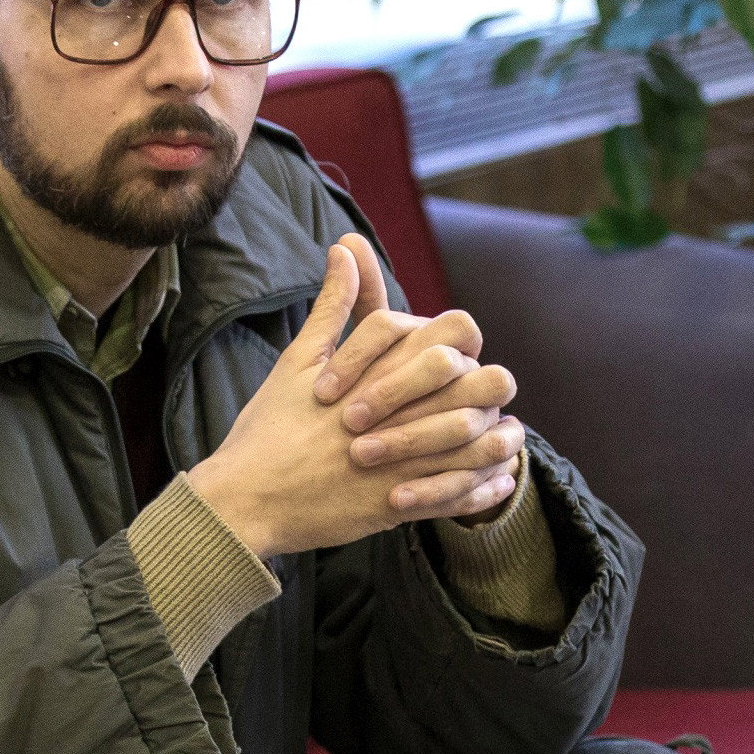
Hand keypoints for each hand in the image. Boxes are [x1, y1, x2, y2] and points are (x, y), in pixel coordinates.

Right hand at [180, 239, 521, 557]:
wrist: (244, 501)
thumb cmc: (268, 429)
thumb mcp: (298, 361)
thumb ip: (333, 308)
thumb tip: (346, 247)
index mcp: (374, 375)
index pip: (439, 338)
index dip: (455, 341)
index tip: (456, 352)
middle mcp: (394, 416)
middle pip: (470, 388)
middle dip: (488, 385)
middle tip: (494, 387)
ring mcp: (399, 463)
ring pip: (472, 445)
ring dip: (497, 438)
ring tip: (508, 432)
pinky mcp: (398, 506)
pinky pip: (458, 497)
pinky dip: (482, 489)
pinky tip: (497, 480)